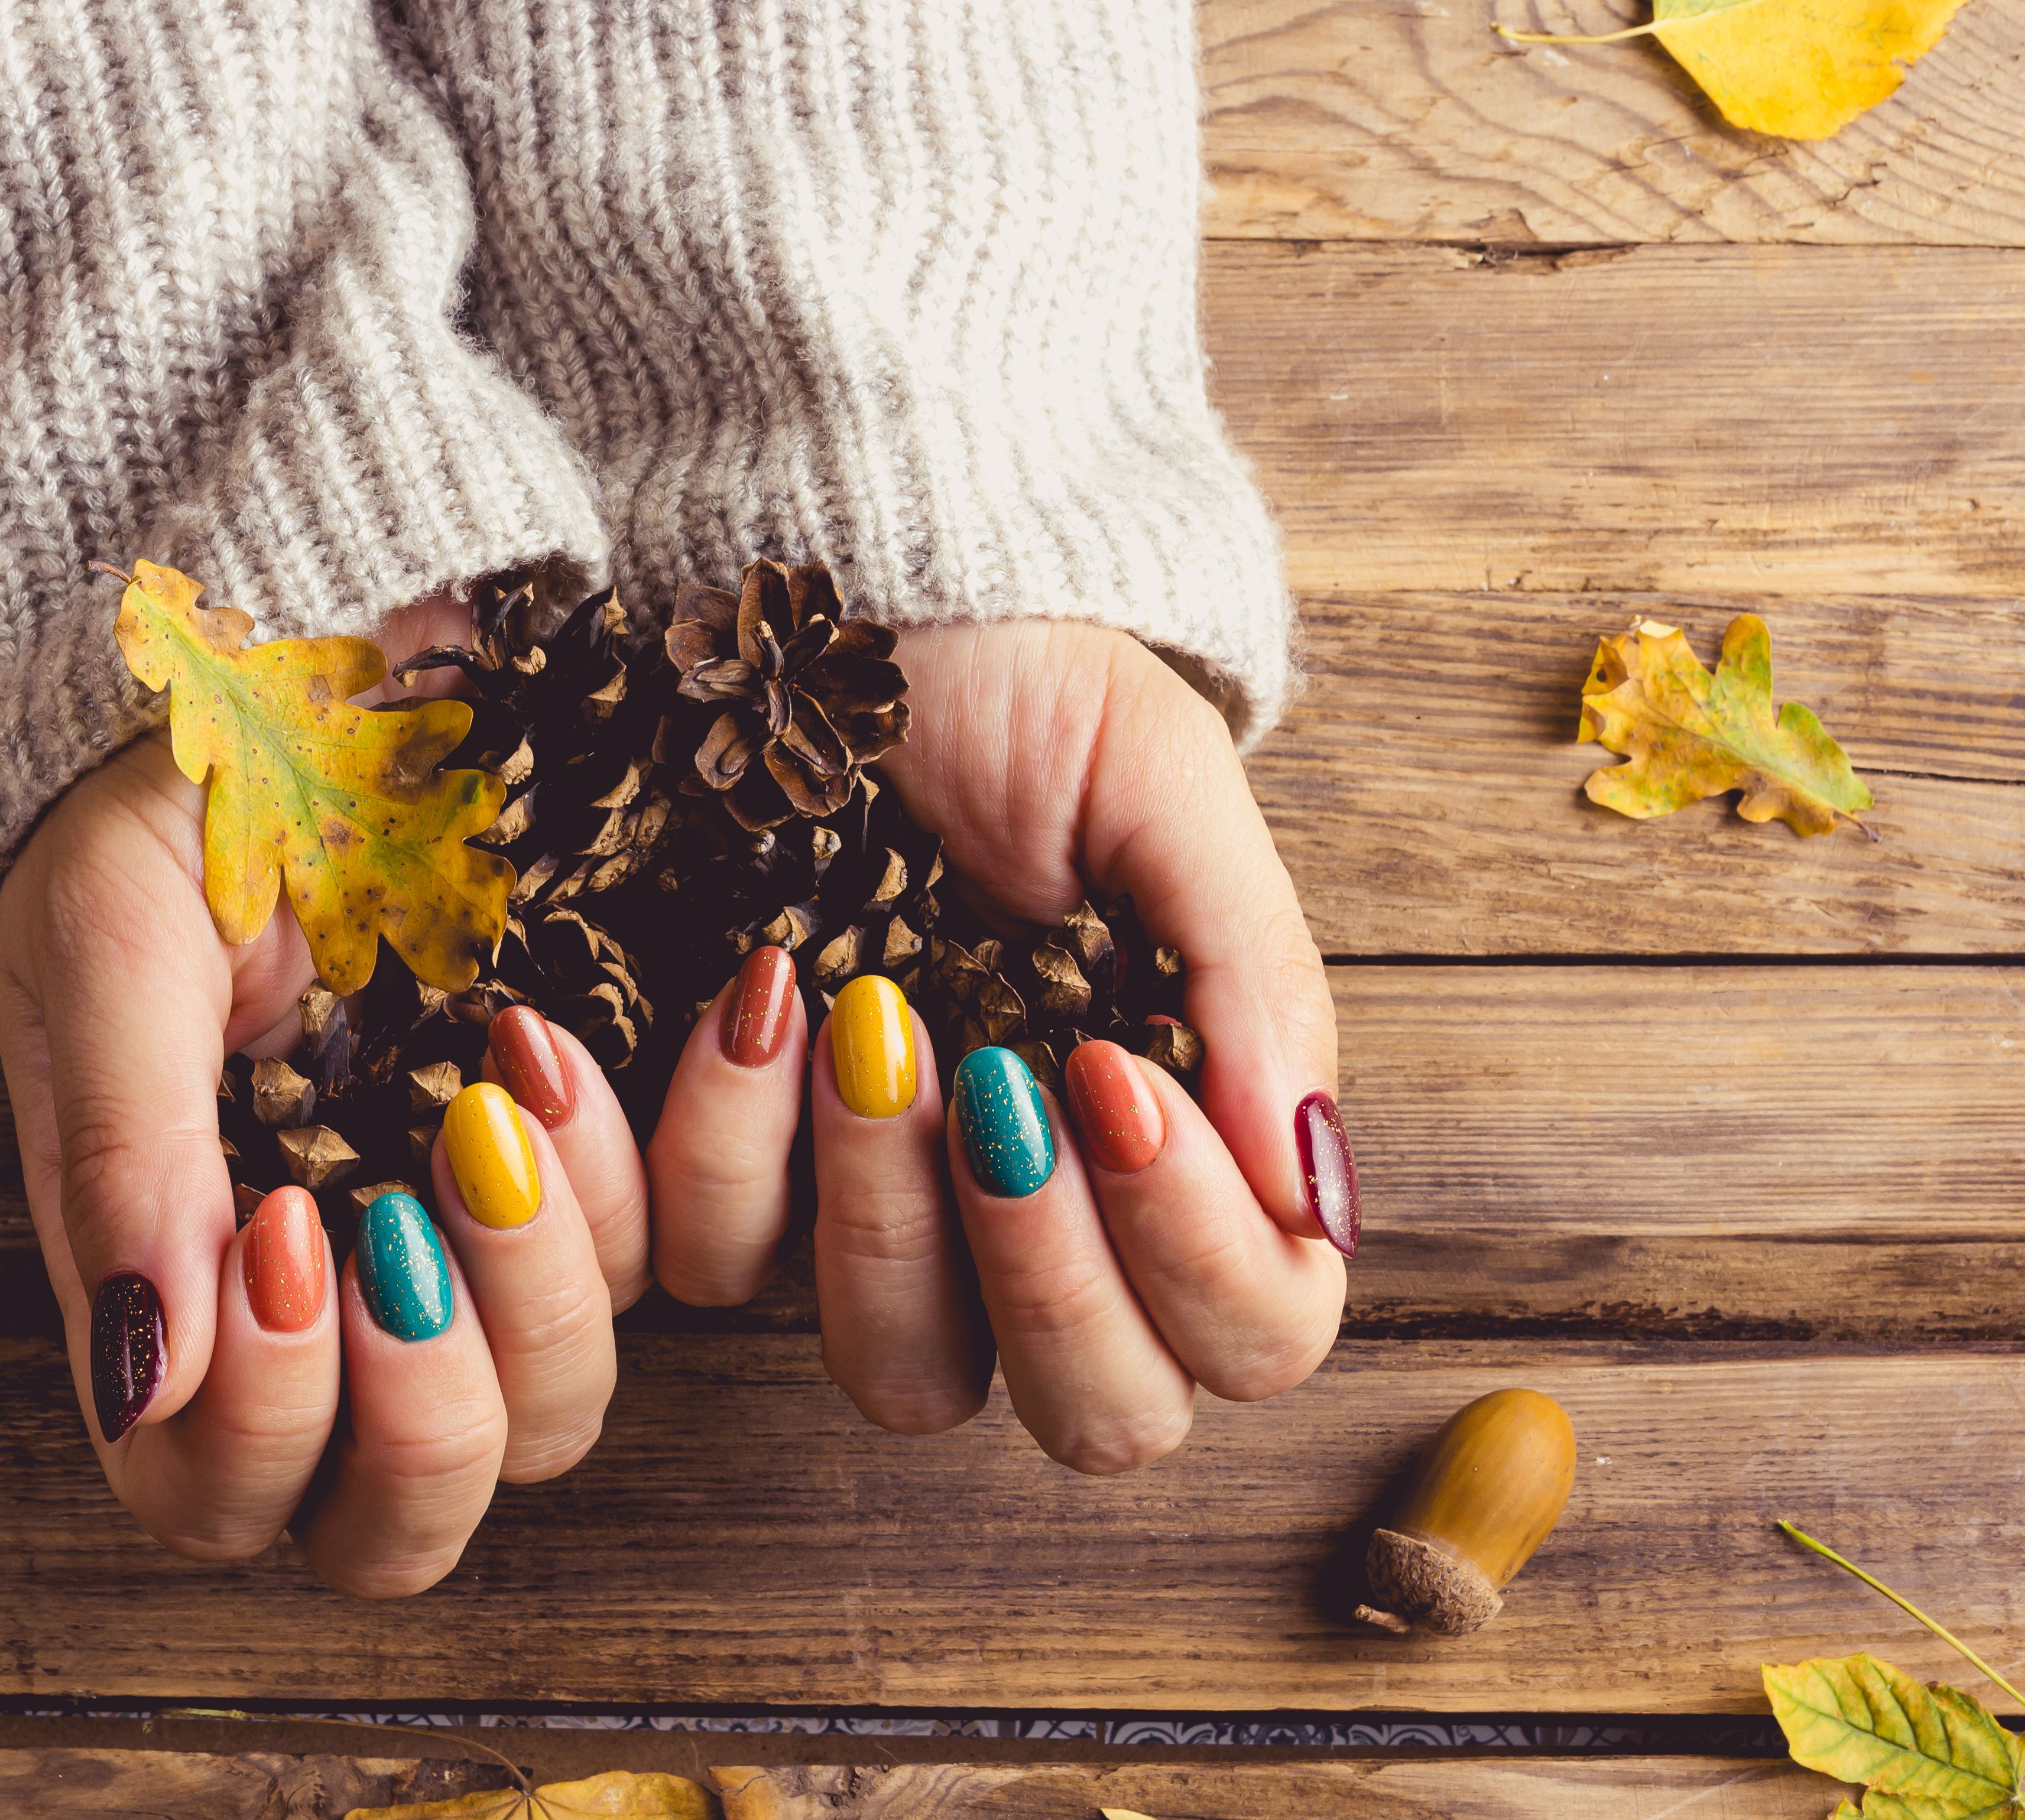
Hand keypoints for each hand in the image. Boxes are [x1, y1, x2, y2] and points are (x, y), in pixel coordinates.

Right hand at [0, 605, 636, 1597]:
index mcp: (186, 1294)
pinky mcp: (598, 1173)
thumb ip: (119, 1160)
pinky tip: (615, 1039)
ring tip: (509, 1082)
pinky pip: (684, 1260)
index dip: (261, 1429)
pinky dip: (674, 1169)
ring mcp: (472, 1255)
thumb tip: (138, 1375)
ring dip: (544, 1286)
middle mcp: (333, 1318)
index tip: (288, 1232)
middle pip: (395, 1526)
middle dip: (420, 1414)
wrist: (304, 686)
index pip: (212, 1495)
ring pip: (551, 1419)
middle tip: (399, 1228)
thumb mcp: (113, 954)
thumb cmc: (170, 827)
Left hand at [567, 620, 1348, 1471]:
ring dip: (886, 1220)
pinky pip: (714, 1269)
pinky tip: (744, 997)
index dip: (1199, 1254)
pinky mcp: (740, 1180)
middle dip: (1052, 1274)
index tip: (1116, 1076)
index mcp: (1184, 1148)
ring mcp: (889, 1222)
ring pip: (903, 1375)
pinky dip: (724, 1147)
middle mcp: (1049, 1222)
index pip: (1253, 1333)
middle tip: (1001, 1086)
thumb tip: (1310, 1186)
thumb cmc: (1025, 694)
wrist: (841, 607)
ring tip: (861, 1018)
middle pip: (1099, 1416)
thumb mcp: (1162, 792)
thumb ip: (1251, 984)